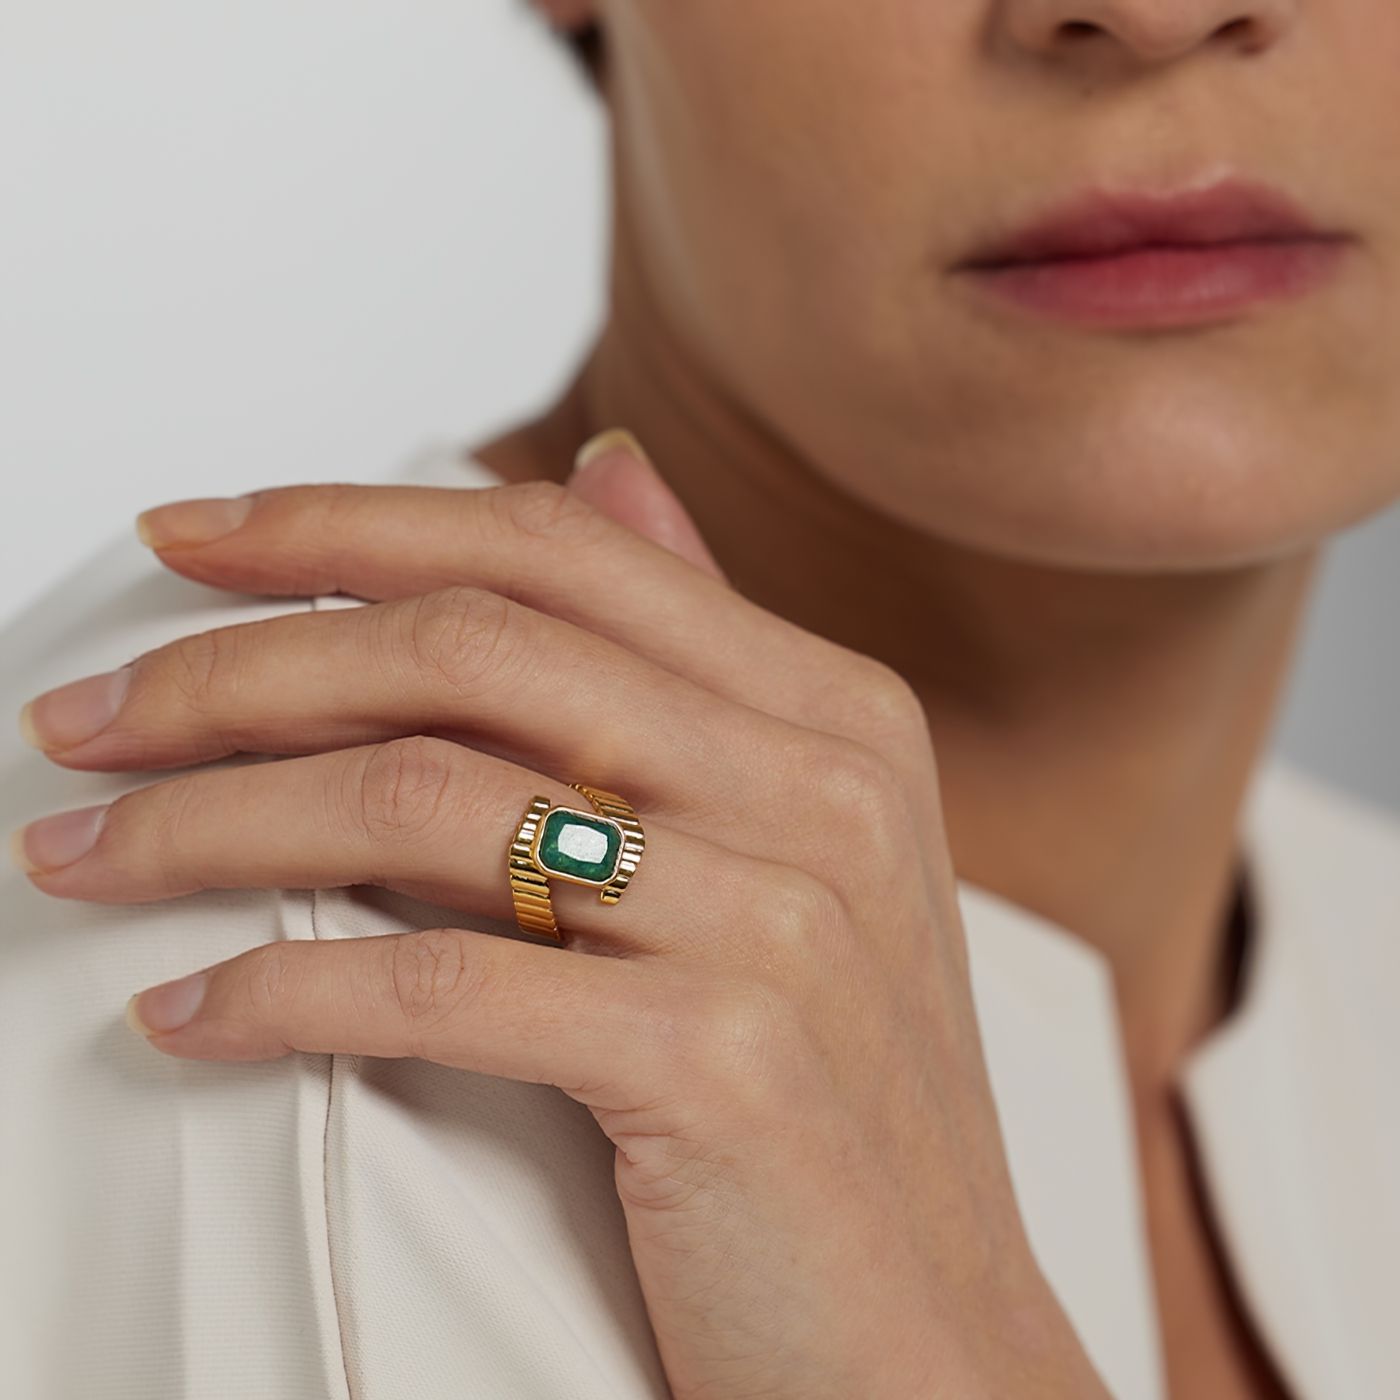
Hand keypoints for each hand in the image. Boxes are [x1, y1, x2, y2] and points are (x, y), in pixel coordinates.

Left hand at [15, 433, 1106, 1398]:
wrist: (935, 1341)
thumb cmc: (839, 1096)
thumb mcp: (801, 844)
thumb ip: (695, 658)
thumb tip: (606, 470)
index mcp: (833, 712)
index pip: (556, 551)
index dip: (350, 522)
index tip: (190, 541)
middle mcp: (819, 785)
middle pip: (473, 648)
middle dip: (240, 661)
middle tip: (87, 712)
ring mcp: (782, 915)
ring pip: (426, 798)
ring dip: (212, 822)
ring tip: (80, 853)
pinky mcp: (725, 1060)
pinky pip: (441, 986)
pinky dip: (281, 991)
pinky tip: (184, 1013)